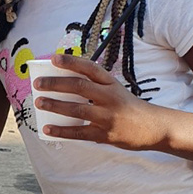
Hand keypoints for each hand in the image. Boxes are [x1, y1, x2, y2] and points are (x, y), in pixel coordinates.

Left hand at [32, 54, 167, 149]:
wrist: (154, 127)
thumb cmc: (129, 107)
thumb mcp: (116, 90)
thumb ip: (95, 86)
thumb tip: (63, 84)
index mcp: (111, 83)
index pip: (90, 68)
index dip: (71, 62)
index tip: (54, 59)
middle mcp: (110, 97)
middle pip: (79, 86)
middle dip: (56, 84)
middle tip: (38, 83)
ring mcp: (108, 116)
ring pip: (77, 109)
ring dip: (55, 105)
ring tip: (39, 102)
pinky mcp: (106, 135)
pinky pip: (80, 132)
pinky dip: (62, 131)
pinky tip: (48, 129)